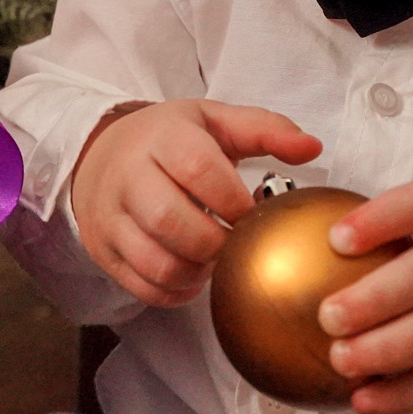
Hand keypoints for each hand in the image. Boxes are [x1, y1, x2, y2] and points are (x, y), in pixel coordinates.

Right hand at [70, 100, 321, 307]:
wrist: (99, 154)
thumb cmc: (168, 140)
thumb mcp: (214, 121)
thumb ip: (265, 130)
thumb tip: (312, 147)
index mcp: (162, 138)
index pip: (198, 169)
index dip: (234, 200)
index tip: (254, 215)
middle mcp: (128, 176)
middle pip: (171, 220)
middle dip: (216, 243)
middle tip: (239, 245)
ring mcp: (110, 217)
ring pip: (155, 261)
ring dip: (197, 272)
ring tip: (216, 259)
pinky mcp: (103, 250)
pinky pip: (141, 287)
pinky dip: (175, 292)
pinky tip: (193, 276)